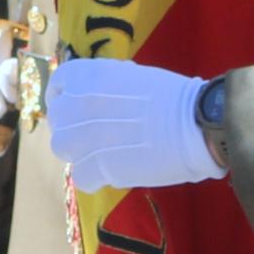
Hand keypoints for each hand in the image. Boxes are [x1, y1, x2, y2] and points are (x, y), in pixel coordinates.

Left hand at [43, 58, 218, 189]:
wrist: (195, 124)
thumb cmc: (174, 96)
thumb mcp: (134, 76)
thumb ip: (108, 84)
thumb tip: (101, 93)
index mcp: (88, 76)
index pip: (59, 85)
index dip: (64, 97)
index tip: (75, 107)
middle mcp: (78, 103)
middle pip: (58, 119)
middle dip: (73, 126)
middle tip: (96, 134)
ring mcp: (84, 136)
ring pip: (63, 148)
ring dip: (79, 152)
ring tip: (103, 153)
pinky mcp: (96, 166)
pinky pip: (80, 176)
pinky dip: (94, 177)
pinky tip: (112, 173)